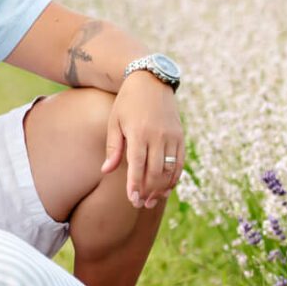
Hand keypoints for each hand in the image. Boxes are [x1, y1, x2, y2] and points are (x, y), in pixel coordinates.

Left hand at [103, 75, 185, 208]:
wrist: (151, 81)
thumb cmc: (127, 103)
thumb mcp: (115, 122)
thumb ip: (113, 148)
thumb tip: (106, 171)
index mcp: (138, 133)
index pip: (138, 165)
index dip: (135, 185)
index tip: (132, 200)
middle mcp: (158, 136)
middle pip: (155, 171)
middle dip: (148, 191)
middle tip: (140, 204)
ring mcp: (172, 137)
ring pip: (170, 170)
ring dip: (162, 188)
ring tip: (151, 201)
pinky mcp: (180, 137)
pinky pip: (179, 162)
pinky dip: (174, 178)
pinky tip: (166, 188)